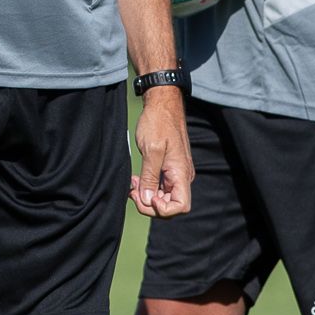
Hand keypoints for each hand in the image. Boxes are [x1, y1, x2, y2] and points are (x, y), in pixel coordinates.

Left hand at [128, 91, 191, 217]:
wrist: (162, 104)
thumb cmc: (158, 122)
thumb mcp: (151, 150)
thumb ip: (149, 177)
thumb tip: (148, 199)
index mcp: (181, 173)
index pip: (180, 206)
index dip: (163, 210)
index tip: (148, 198)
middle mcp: (182, 176)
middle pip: (170, 205)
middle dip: (150, 204)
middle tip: (133, 192)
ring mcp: (176, 173)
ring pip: (164, 197)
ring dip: (147, 196)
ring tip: (132, 184)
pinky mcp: (169, 169)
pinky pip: (160, 186)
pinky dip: (148, 187)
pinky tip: (136, 180)